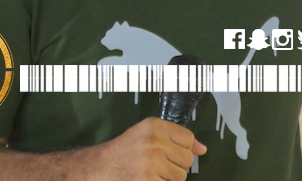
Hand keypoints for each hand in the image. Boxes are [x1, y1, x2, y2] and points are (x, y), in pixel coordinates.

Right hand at [91, 117, 207, 180]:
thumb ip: (177, 138)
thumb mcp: (148, 134)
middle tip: (157, 164)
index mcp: (155, 126)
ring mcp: (151, 163)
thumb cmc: (126, 151)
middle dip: (175, 165)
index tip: (168, 152)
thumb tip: (202, 149)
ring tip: (152, 173)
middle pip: (187, 160)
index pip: (188, 139)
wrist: (99, 168)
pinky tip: (148, 179)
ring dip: (169, 178)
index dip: (181, 149)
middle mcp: (154, 142)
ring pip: (181, 176)